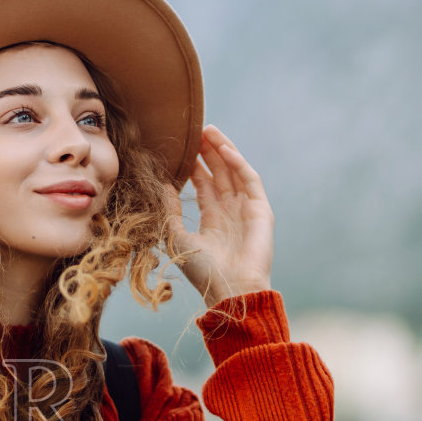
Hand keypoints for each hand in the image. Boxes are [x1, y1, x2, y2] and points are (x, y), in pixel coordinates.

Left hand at [159, 123, 274, 306]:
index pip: (204, 186)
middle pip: (220, 174)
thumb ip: (170, 212)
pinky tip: (223, 149)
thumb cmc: (202, 271)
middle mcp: (230, 212)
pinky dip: (237, 163)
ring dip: (223, 151)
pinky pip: (249, 179)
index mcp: (213, 221)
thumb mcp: (177, 238)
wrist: (229, 289)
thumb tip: (161, 186)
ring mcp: (246, 209)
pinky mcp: (260, 209)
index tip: (183, 149)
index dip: (195, 167)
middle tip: (196, 131)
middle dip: (209, 152)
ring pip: (234, 172)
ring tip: (208, 131)